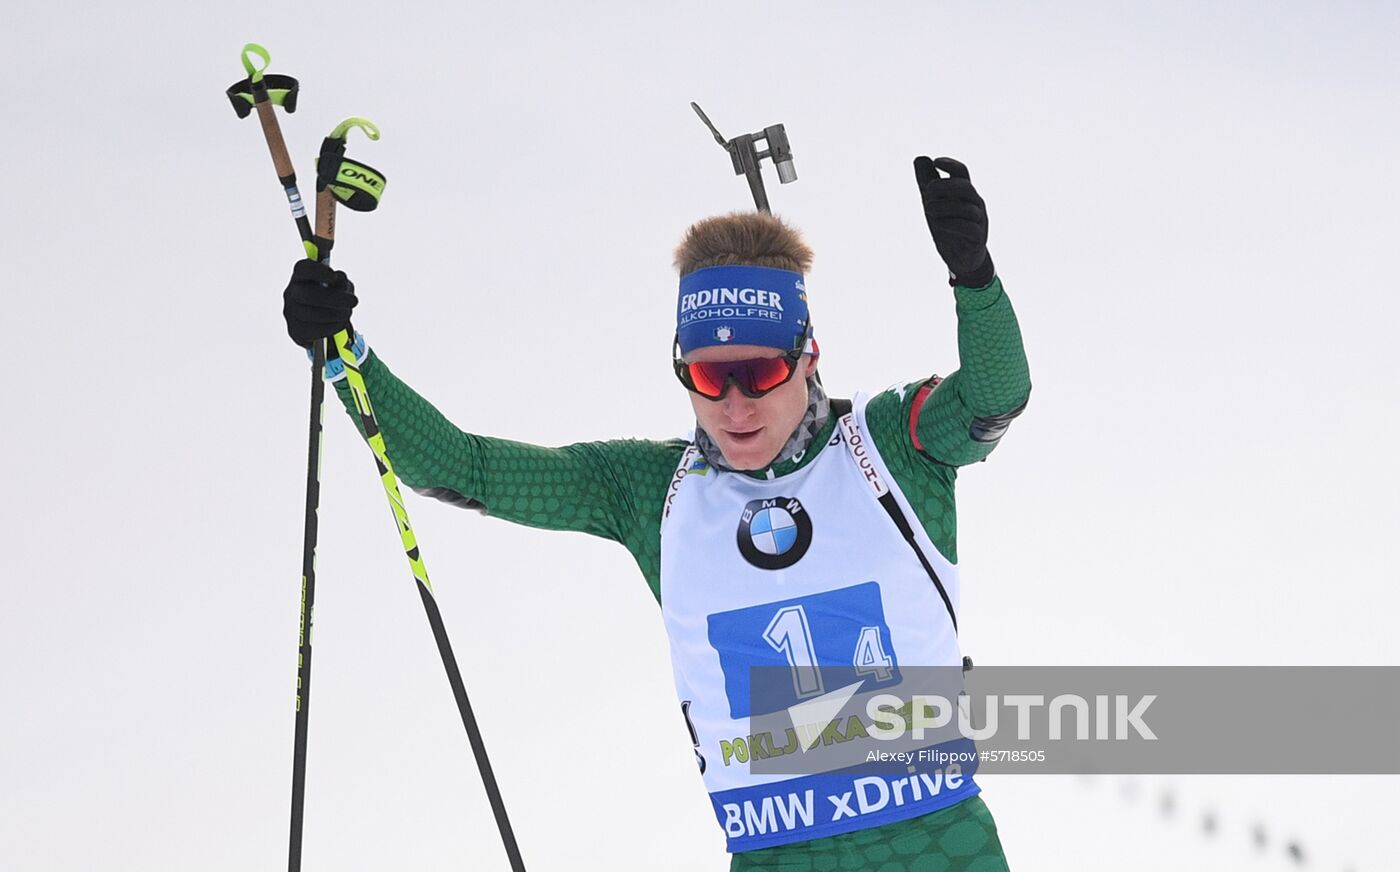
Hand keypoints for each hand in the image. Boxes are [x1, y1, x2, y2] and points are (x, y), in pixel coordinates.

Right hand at [282, 259, 357, 347]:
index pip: (302, 269)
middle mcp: (291, 292)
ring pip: (311, 314)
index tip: (333, 275)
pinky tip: (340, 323)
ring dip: (336, 314)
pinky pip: (314, 330)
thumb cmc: (332, 297)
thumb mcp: (340, 286)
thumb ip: (340, 281)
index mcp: (301, 276)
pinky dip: (331, 326)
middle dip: (334, 298)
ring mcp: (290, 312)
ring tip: (347, 313)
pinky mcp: (295, 331)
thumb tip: (339, 278)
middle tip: (354, 301)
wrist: (322, 322)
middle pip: (306, 294)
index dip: (316, 271)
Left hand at [913, 156, 994, 287]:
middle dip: (945, 187)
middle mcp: (974, 204)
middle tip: (926, 192)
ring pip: (967, 208)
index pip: (962, 172)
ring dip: (944, 207)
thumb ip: (927, 182)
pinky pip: (970, 228)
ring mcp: (979, 221)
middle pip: (965, 187)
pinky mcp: (978, 238)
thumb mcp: (934, 203)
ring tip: (928, 210)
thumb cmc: (949, 227)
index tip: (936, 162)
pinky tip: (940, 225)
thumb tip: (920, 158)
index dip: (951, 164)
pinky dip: (953, 224)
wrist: (961, 258)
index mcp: (964, 193)